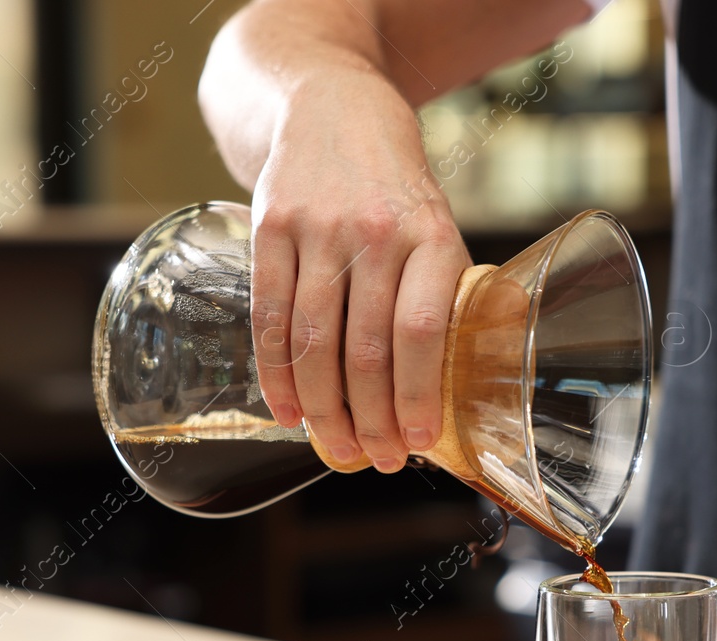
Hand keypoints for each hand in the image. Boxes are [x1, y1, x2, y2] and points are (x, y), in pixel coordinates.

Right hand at [249, 72, 470, 471]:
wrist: (331, 104)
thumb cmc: (393, 187)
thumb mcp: (437, 226)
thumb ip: (440, 296)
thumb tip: (446, 395)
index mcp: (433, 235)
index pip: (422, 332)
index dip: (416, 395)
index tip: (416, 442)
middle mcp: (376, 231)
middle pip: (366, 348)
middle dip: (369, 418)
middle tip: (373, 459)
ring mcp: (318, 228)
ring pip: (315, 341)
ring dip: (323, 409)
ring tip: (335, 447)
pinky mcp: (270, 226)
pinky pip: (270, 317)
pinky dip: (277, 374)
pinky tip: (287, 411)